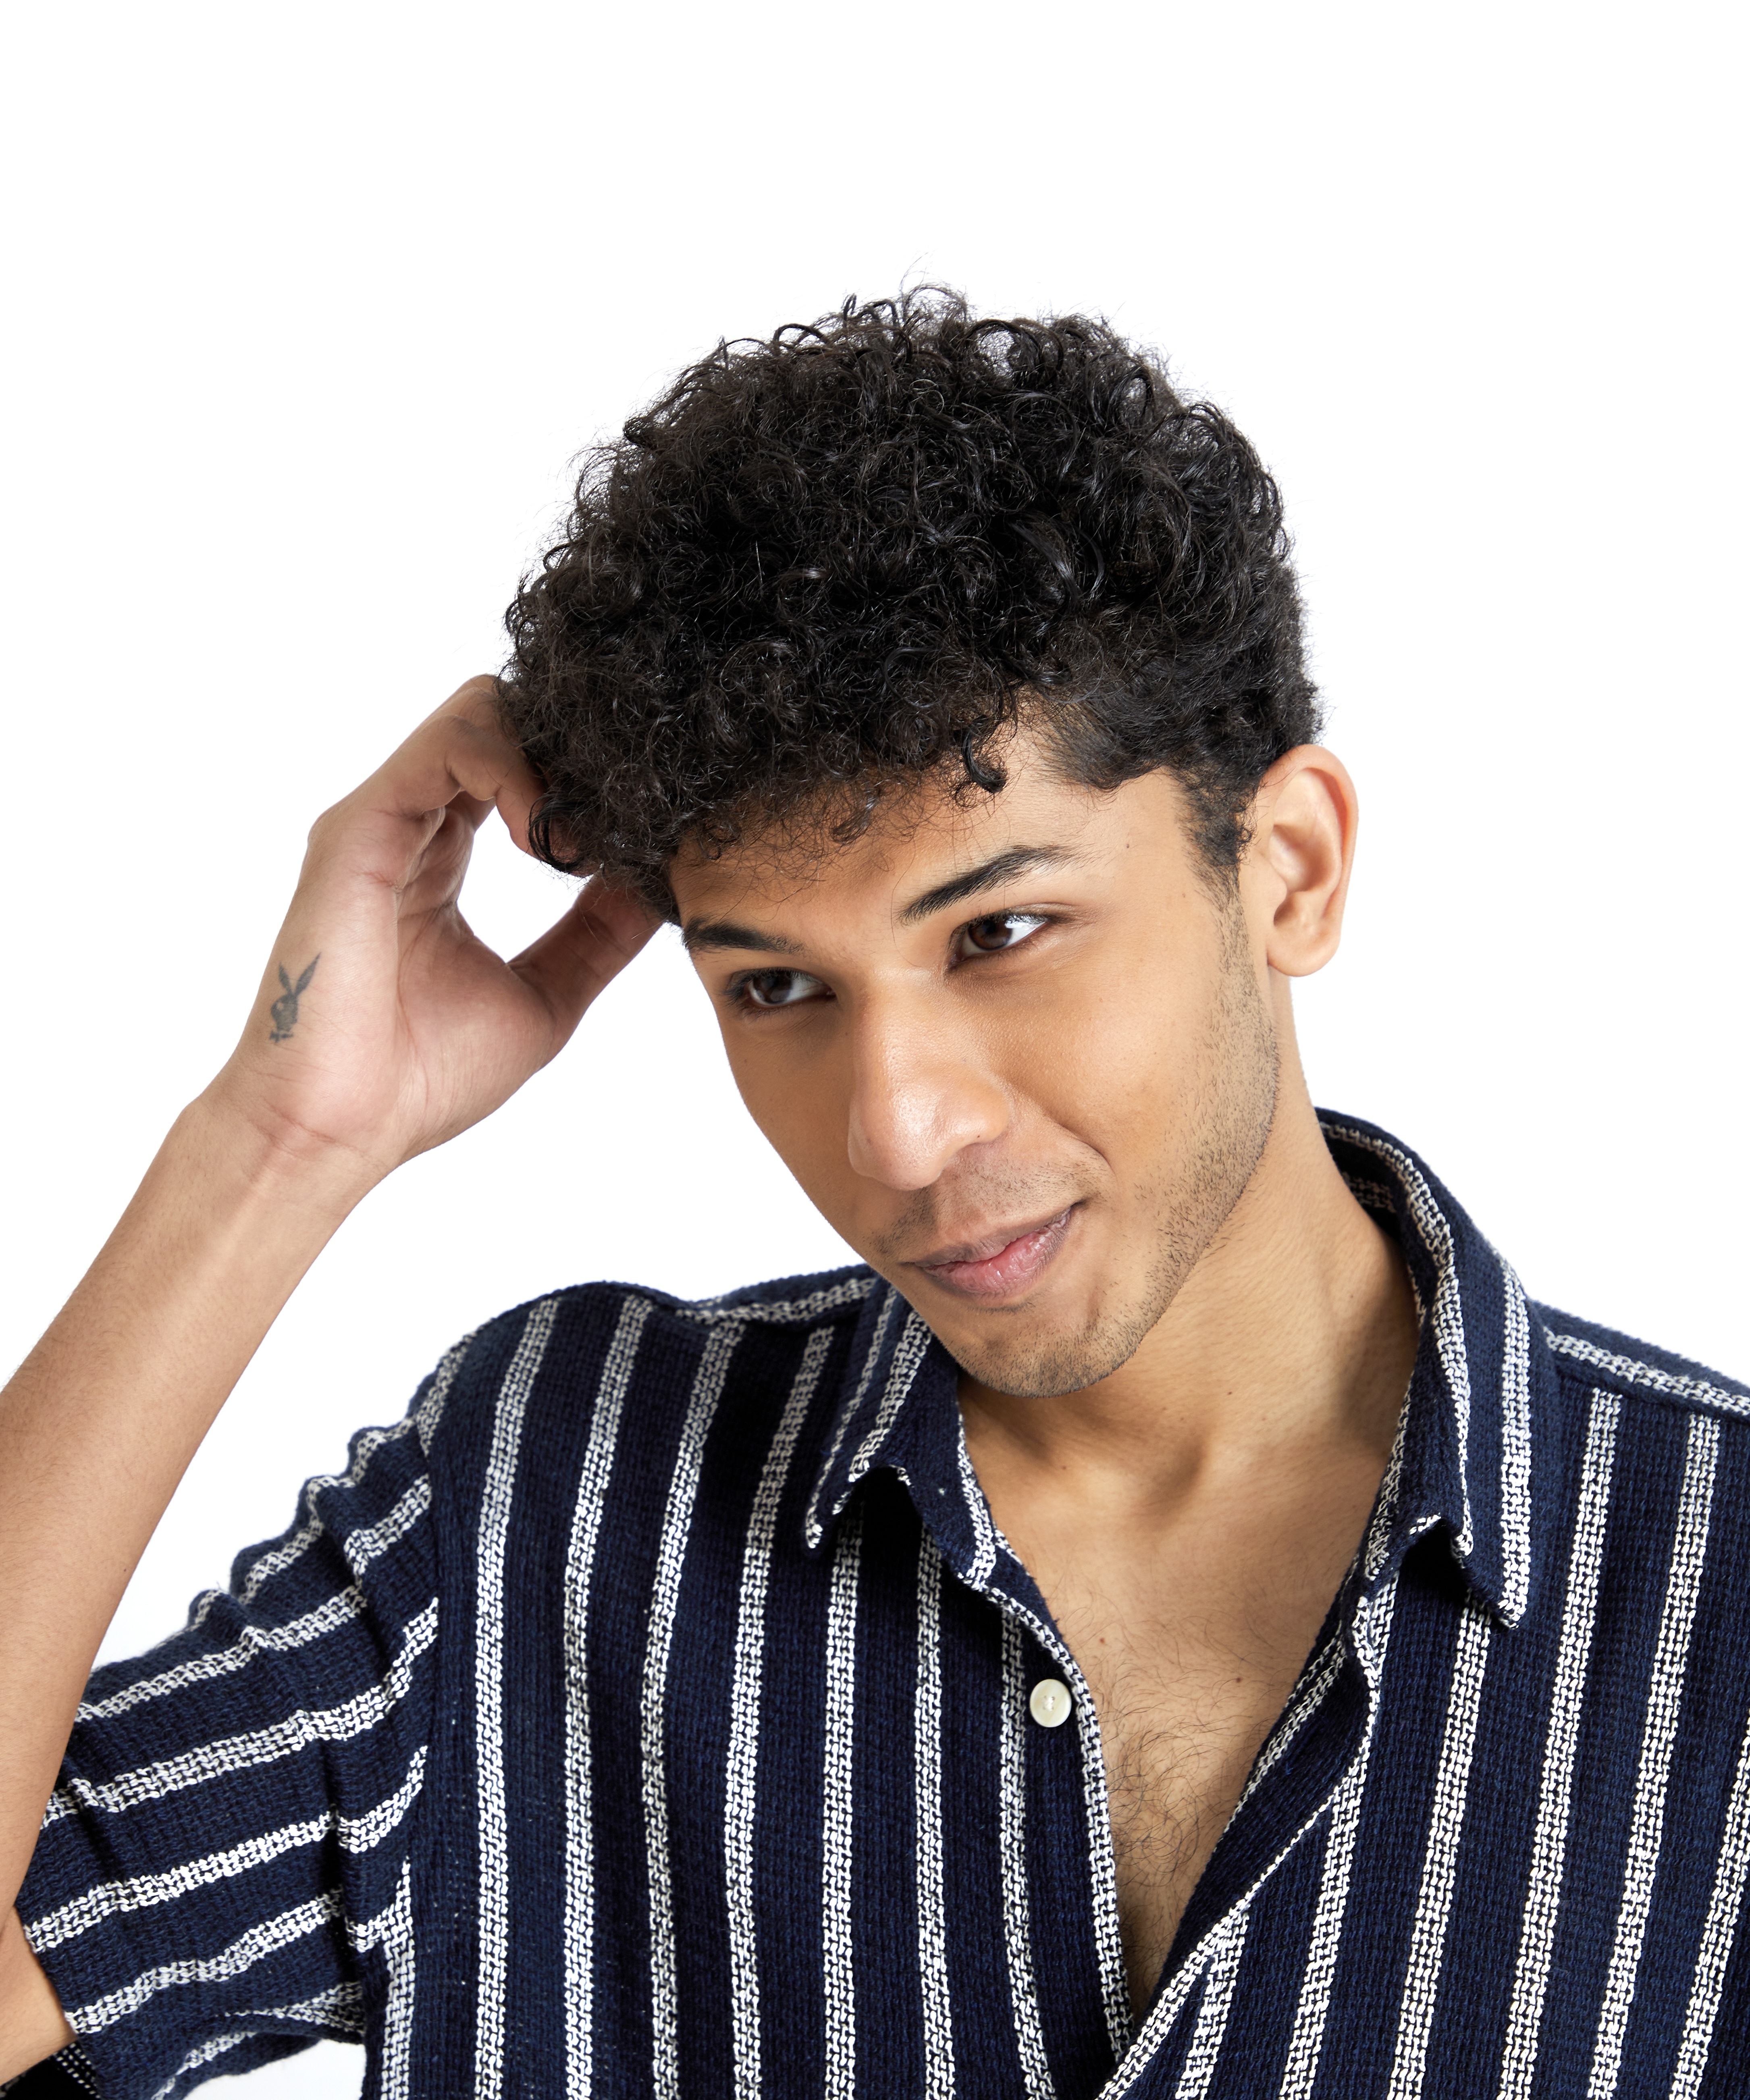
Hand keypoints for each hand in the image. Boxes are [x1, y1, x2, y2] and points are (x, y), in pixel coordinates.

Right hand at [212, 677, 659, 1185]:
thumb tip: (654, 886)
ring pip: (479, 712)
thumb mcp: (545, 997)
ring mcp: (381, 819)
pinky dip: (515, 771)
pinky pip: (451, 744)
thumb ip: (594, 937)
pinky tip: (546, 839)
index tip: (636, 830)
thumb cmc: (418, 1079)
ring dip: (552, 760)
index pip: (516, 766)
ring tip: (579, 843)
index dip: (581, 781)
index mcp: (439, 859)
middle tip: (620, 819)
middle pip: (502, 720)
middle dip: (573, 753)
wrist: (338, 1129)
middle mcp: (408, 826)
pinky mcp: (360, 826)